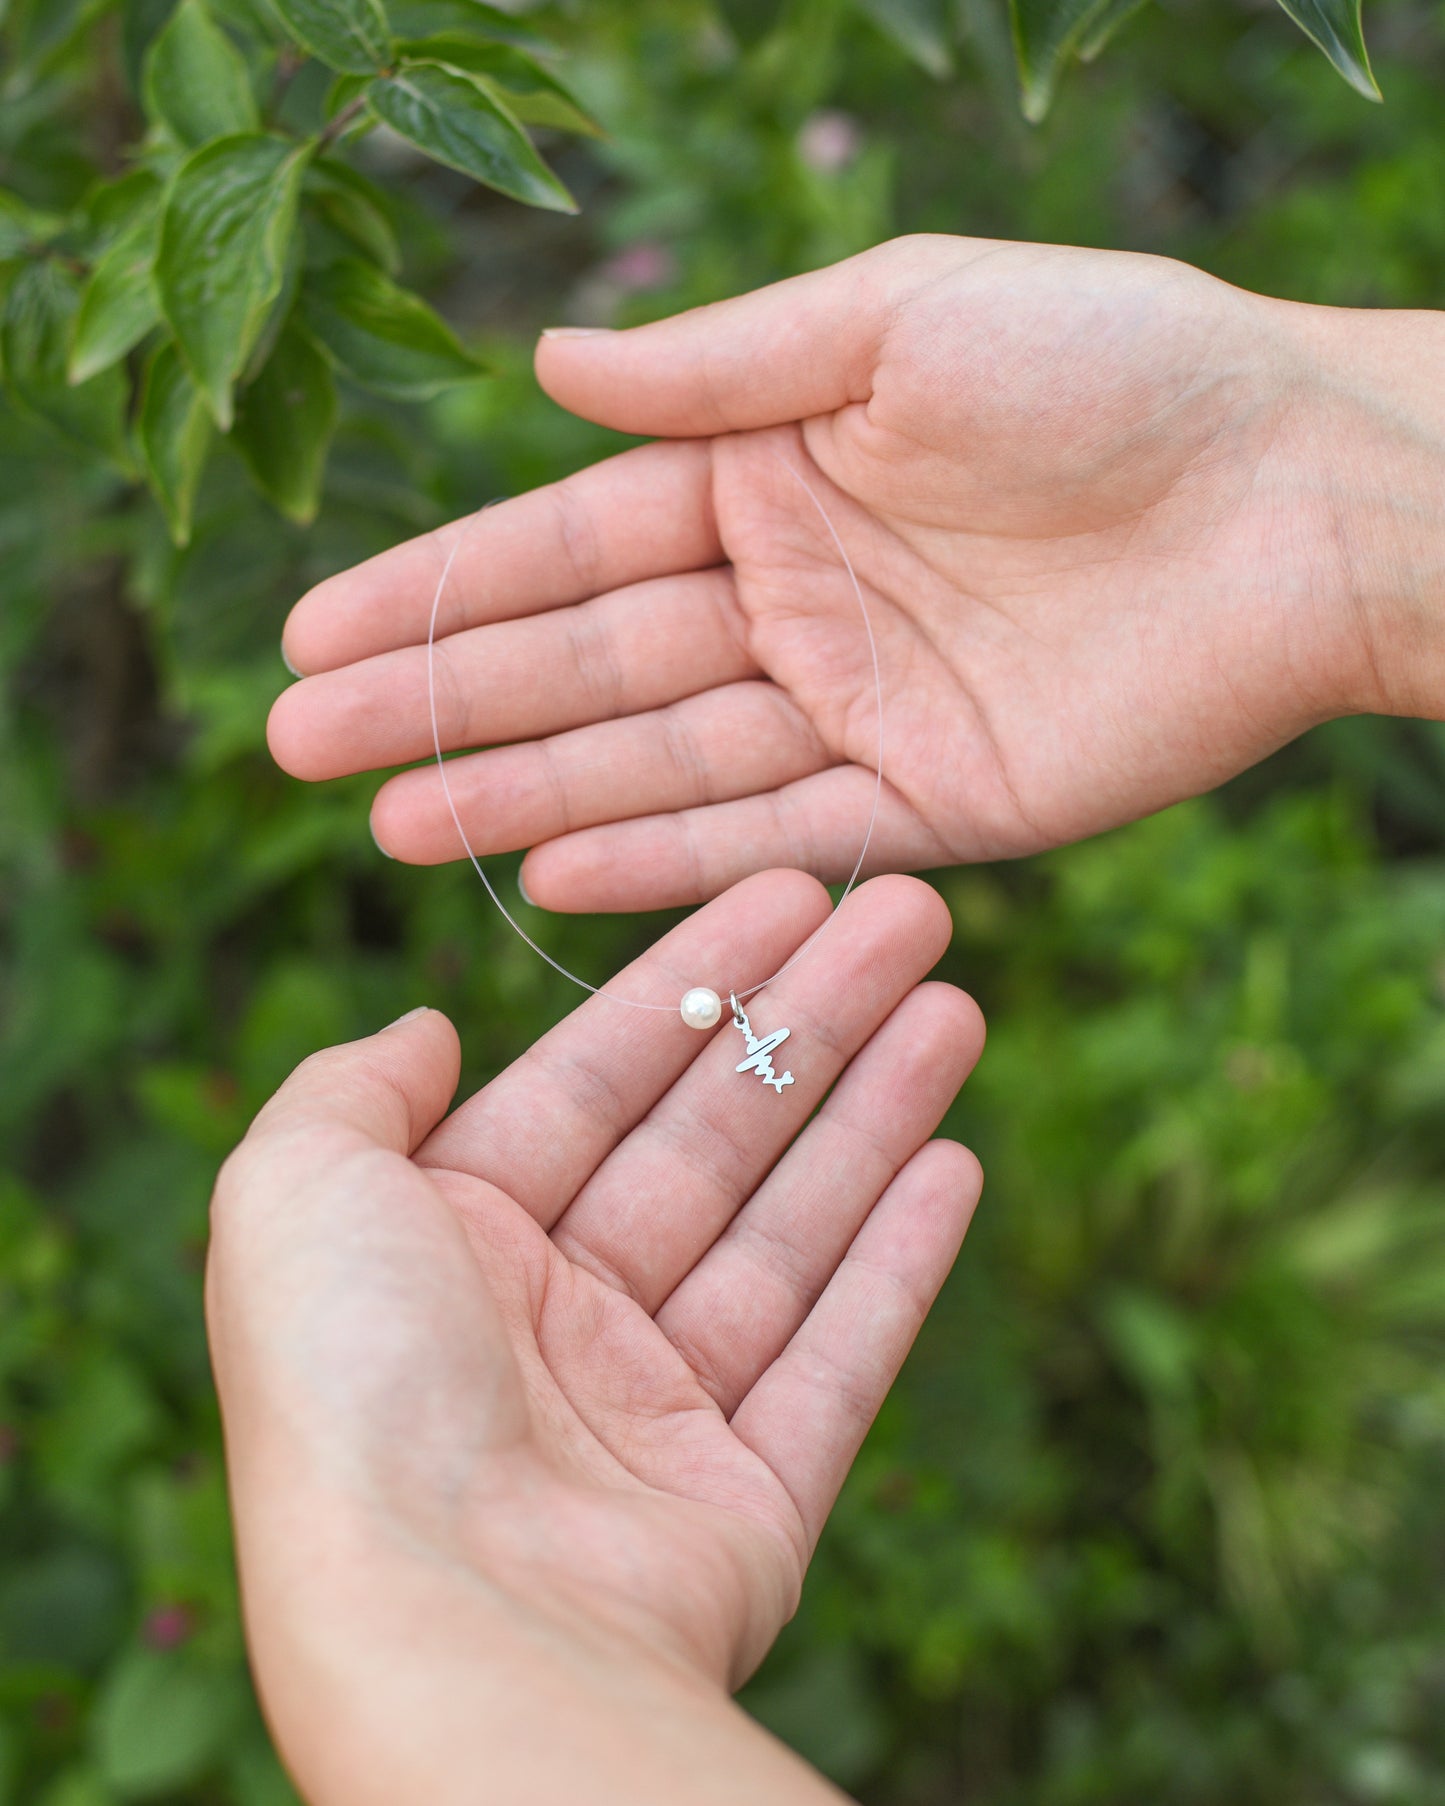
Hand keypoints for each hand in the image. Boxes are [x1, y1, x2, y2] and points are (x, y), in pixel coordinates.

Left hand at [207, 871, 983, 1805]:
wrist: (451, 1625)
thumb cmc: (356, 1388)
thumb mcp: (293, 1192)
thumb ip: (352, 1091)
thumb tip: (430, 1028)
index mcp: (453, 1245)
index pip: (599, 1077)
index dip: (696, 977)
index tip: (789, 894)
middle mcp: (555, 1322)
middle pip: (712, 1136)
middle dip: (811, 1020)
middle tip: (911, 920)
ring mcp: (656, 1413)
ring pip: (789, 1229)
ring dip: (874, 1114)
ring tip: (954, 1007)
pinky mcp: (748, 1497)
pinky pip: (839, 1354)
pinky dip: (898, 1262)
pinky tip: (956, 1162)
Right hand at [267, 234, 1444, 910]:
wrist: (1297, 492)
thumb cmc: (1114, 366)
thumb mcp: (897, 320)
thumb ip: (722, 367)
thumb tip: (547, 364)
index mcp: (774, 470)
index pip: (574, 544)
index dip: (446, 592)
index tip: (319, 637)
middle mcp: (795, 596)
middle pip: (591, 666)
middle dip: (447, 705)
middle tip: (305, 750)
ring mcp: (855, 707)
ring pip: (660, 762)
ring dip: (525, 793)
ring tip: (394, 827)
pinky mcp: (930, 804)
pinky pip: (775, 837)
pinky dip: (668, 859)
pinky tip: (552, 872)